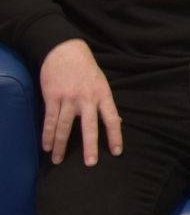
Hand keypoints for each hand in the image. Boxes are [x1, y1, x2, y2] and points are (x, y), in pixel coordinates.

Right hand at [40, 38, 121, 164]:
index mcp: (103, 95)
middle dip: (90, 146)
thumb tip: (116, 121)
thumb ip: (106, 103)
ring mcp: (69, 98)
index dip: (115, 136)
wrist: (65, 51)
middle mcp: (87, 98)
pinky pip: (50, 120)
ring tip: (58, 160)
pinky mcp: (52, 97)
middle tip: (90, 163)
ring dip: (61, 145)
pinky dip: (48, 134)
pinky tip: (47, 146)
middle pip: (89, 126)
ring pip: (65, 126)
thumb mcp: (102, 84)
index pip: (112, 119)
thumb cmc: (86, 69)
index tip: (117, 152)